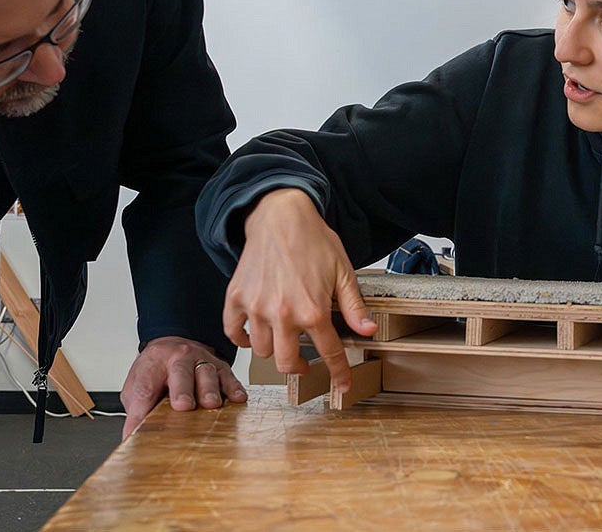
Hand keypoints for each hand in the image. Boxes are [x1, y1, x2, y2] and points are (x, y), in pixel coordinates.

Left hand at [119, 336, 245, 439]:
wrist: (174, 345)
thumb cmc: (156, 371)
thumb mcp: (138, 388)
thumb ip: (136, 411)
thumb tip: (131, 438)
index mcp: (153, 364)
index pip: (145, 385)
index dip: (143, 405)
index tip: (141, 424)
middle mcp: (179, 358)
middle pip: (180, 372)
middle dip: (182, 389)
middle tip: (183, 405)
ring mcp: (201, 361)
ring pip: (206, 372)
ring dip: (209, 389)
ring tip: (211, 405)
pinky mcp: (221, 367)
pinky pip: (228, 376)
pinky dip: (233, 387)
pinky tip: (237, 399)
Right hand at [225, 188, 376, 395]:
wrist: (280, 215)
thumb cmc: (314, 241)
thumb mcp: (343, 272)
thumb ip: (354, 306)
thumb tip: (368, 331)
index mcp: (313, 310)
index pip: (328, 353)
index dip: (338, 372)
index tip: (341, 385)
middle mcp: (282, 314)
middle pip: (287, 363)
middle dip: (299, 368)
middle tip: (304, 363)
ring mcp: (256, 307)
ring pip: (261, 350)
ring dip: (273, 350)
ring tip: (281, 339)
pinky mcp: (236, 297)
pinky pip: (233, 331)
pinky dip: (241, 338)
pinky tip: (252, 334)